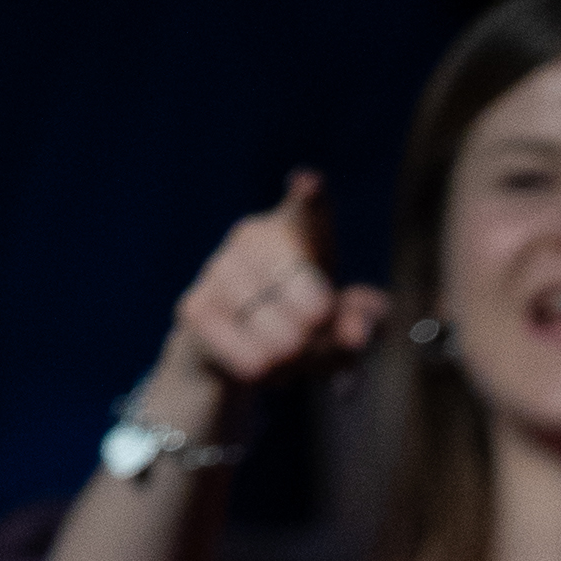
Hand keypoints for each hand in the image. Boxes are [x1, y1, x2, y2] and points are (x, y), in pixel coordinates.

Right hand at [164, 168, 387, 414]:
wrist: (230, 351)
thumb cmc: (298, 324)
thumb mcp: (340, 323)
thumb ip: (361, 321)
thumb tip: (365, 326)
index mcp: (295, 228)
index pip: (307, 210)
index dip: (310, 199)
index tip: (311, 185)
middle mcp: (252, 237)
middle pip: (313, 306)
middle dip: (326, 341)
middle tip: (318, 340)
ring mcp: (219, 269)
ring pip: (283, 340)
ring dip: (297, 363)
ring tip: (288, 355)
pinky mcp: (195, 308)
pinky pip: (251, 360)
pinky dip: (266, 375)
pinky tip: (261, 365)